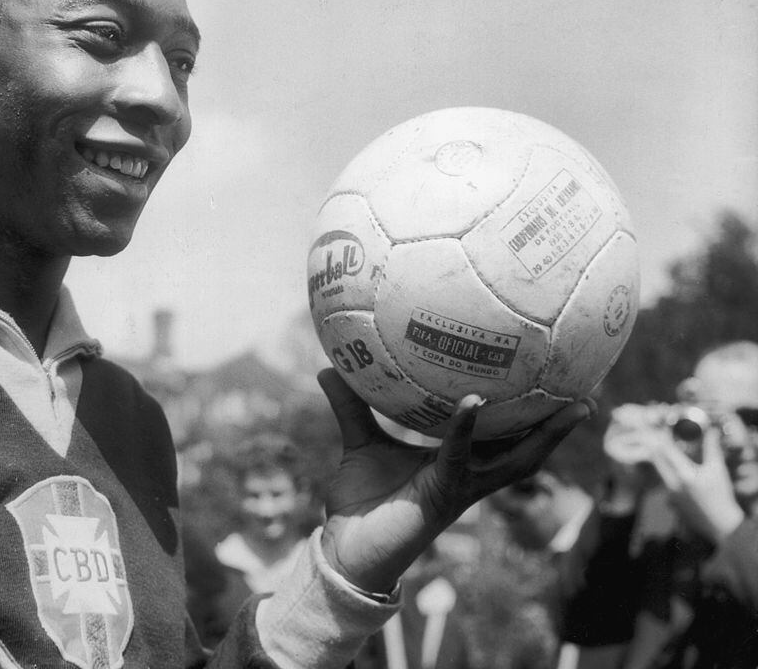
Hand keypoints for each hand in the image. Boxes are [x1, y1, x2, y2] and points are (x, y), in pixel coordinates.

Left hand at [316, 368, 593, 593]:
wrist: (346, 550)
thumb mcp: (359, 443)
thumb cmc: (360, 502)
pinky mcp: (444, 495)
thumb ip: (351, 406)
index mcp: (458, 462)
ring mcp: (462, 488)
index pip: (502, 435)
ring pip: (516, 460)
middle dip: (559, 426)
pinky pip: (461, 457)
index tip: (548, 378)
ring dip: (545, 435)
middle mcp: (470, 476)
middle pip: (527, 449)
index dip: (528, 412)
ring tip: (572, 405)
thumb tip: (329, 367)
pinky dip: (467, 429)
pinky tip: (473, 401)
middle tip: (587, 392)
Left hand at [649, 425, 743, 543]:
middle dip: (657, 443)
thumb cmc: (721, 497)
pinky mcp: (670, 497)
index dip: (662, 435)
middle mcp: (672, 482)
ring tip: (668, 446)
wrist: (720, 524)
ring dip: (661, 455)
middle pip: (656, 457)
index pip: (665, 449)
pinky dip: (666, 467)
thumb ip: (711, 449)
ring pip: (659, 466)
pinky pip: (663, 477)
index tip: (662, 425)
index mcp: (684, 474)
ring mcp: (669, 491)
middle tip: (660, 433)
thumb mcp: (718, 470)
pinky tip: (675, 464)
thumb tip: (711, 431)